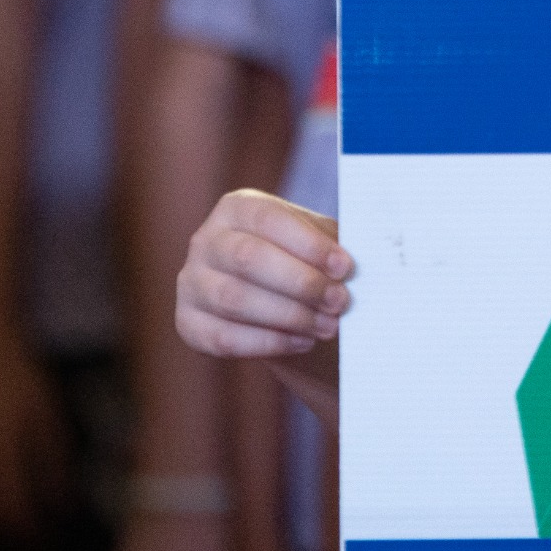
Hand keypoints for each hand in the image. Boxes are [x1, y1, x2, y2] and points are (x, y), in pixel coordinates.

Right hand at [176, 191, 349, 359]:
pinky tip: (303, 341)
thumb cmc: (303, 263)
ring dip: (288, 315)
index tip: (344, 266)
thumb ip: (332, 245)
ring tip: (328, 325)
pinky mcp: (188, 323)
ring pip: (234, 299)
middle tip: (340, 301)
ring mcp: (190, 283)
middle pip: (248, 259)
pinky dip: (269, 342)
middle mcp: (205, 241)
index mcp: (237, 208)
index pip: (268, 219)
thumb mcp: (317, 243)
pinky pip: (224, 337)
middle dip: (301, 283)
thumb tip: (361, 255)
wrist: (277, 304)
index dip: (308, 244)